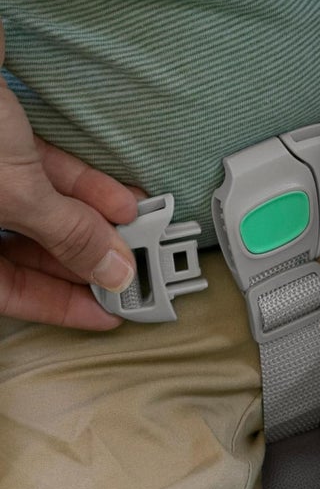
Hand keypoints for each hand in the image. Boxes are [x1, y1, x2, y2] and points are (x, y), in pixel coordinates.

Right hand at [0, 26, 137, 327]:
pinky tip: (120, 196)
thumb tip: (107, 270)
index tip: (108, 317)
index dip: (56, 307)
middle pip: (18, 251)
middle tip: (132, 274)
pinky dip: (76, 183)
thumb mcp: (11, 185)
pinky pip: (34, 171)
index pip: (3, 291)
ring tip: (138, 231)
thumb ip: (62, 232)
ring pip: (32, 209)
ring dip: (88, 220)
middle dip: (79, 261)